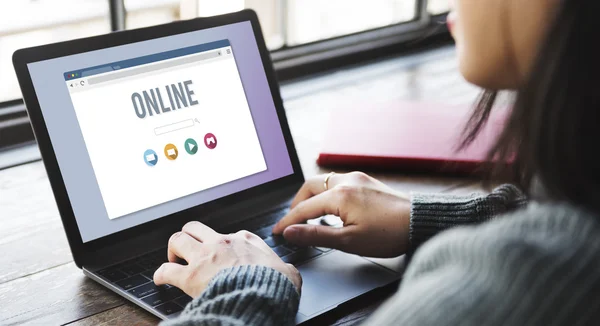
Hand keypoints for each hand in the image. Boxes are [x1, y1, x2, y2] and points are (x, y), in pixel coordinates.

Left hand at [154, 221, 301, 297]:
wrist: (262, 296)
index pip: (229, 234)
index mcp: (245, 240)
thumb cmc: (275, 285)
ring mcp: (204, 257)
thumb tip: (289, 273)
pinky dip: (161, 274)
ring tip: (173, 259)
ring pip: (178, 239)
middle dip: (189, 236)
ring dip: (173, 249)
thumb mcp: (288, 272)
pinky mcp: (190, 276)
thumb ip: (284, 268)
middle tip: (189, 249)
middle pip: (195, 227)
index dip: (223, 244)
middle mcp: (222, 243)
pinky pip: (166, 270)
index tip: (223, 254)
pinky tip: (160, 279)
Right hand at [272, 172, 410, 257]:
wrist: (420, 222)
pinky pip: (337, 182)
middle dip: (297, 203)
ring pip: (323, 182)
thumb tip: (291, 232)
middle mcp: (346, 181)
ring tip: (309, 216)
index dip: (288, 221)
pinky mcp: (366, 181)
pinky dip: (326, 193)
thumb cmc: (389, 233)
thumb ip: (316, 235)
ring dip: (312, 197)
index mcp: (339, 195)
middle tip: (292, 221)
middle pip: (310, 187)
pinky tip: (331, 208)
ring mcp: (357, 178)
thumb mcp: (349, 241)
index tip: (277, 232)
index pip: (304, 208)